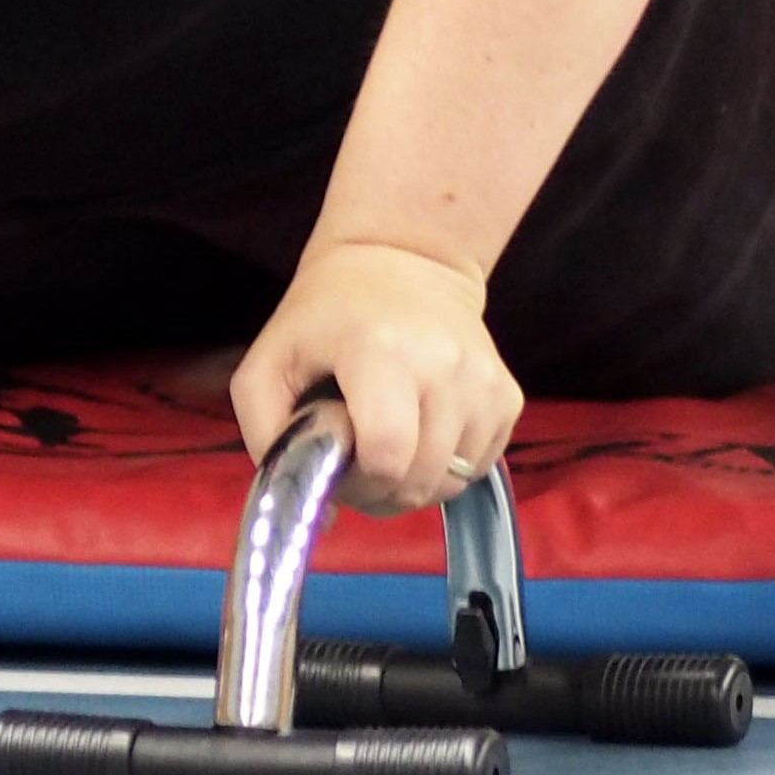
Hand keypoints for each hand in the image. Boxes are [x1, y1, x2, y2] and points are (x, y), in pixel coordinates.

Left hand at [230, 240, 523, 514]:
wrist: (403, 261)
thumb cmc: (324, 317)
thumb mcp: (265, 364)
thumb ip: (269, 438)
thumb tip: (320, 512)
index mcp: (379, 350)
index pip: (386, 454)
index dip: (358, 483)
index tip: (338, 464)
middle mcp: (444, 364)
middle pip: (421, 480)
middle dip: (382, 491)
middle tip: (356, 462)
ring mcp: (485, 381)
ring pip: (453, 482)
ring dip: (414, 482)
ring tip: (387, 446)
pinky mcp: (509, 396)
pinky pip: (478, 467)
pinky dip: (446, 467)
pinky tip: (420, 432)